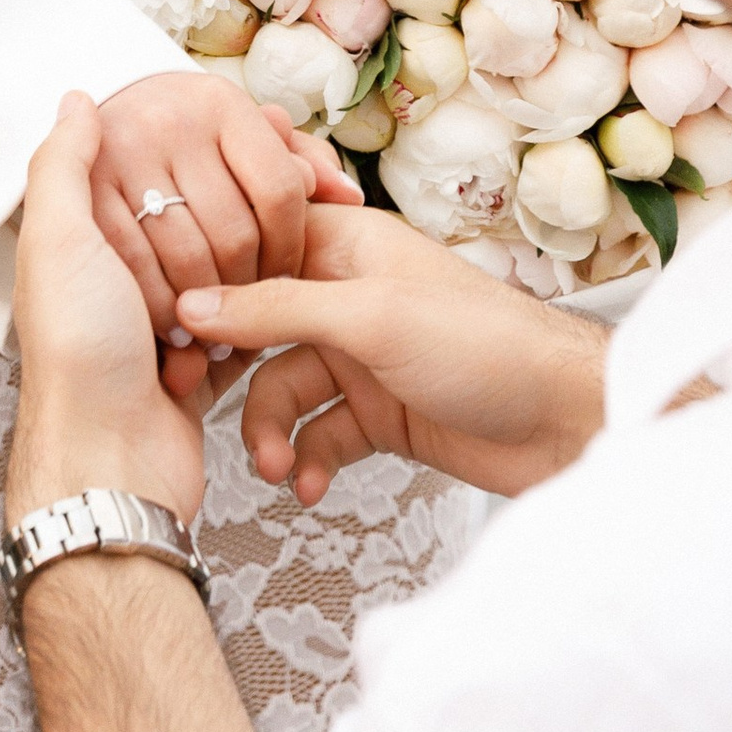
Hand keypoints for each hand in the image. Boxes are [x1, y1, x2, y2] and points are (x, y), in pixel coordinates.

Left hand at [8, 96, 212, 526]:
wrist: (112, 463)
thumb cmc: (77, 362)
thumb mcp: (57, 243)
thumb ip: (62, 164)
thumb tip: (76, 102)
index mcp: (85, 239)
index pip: (163, 175)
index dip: (198, 177)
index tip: (236, 169)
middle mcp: (122, 276)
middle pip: (209, 221)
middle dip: (219, 246)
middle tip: (216, 266)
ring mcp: (166, 318)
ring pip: (236, 270)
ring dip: (237, 292)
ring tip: (218, 313)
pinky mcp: (203, 360)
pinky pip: (250, 324)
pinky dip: (253, 331)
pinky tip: (245, 337)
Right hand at [92, 70, 319, 346]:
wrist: (99, 142)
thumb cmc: (188, 146)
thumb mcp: (244, 140)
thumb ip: (299, 164)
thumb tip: (348, 197)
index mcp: (220, 104)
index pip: (280, 190)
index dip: (291, 248)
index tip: (285, 278)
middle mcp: (170, 122)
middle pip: (236, 233)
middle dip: (249, 287)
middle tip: (249, 311)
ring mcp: (122, 156)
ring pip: (189, 258)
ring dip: (207, 305)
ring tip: (216, 326)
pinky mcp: (85, 194)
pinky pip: (138, 268)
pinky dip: (160, 307)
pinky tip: (174, 324)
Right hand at [177, 211, 606, 506]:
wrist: (566, 422)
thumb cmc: (491, 347)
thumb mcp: (373, 318)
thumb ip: (279, 310)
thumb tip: (196, 302)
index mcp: (349, 246)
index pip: (254, 251)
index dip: (208, 288)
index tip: (165, 329)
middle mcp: (350, 297)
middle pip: (258, 328)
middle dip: (228, 374)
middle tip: (194, 406)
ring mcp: (364, 357)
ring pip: (283, 390)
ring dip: (272, 433)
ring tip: (278, 468)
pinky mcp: (380, 412)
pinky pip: (318, 435)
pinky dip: (309, 461)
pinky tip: (313, 485)